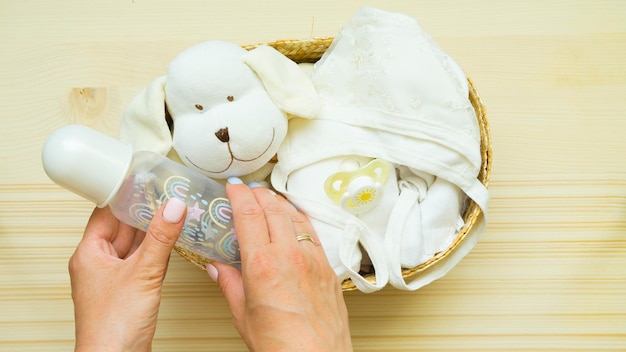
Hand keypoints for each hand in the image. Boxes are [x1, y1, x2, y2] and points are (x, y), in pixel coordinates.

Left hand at [69, 199, 186, 351]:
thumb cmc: (113, 327)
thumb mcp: (143, 274)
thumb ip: (161, 239)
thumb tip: (173, 206)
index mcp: (89, 253)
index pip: (106, 212)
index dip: (125, 194)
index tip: (144, 179)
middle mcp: (99, 263)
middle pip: (122, 226)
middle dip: (145, 210)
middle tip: (167, 192)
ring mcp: (114, 277)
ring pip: (135, 244)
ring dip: (153, 230)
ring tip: (174, 210)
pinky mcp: (129, 290)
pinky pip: (144, 261)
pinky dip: (158, 249)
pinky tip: (172, 240)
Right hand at [208, 183, 352, 351]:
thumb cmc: (283, 346)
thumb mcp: (243, 315)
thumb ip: (229, 285)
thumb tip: (218, 269)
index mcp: (262, 265)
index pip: (248, 213)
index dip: (239, 194)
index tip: (233, 187)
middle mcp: (289, 256)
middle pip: (272, 208)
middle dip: (257, 193)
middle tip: (247, 190)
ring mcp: (312, 259)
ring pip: (295, 215)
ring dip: (279, 202)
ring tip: (268, 199)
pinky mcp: (327, 267)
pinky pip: (312, 232)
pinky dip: (300, 218)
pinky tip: (294, 219)